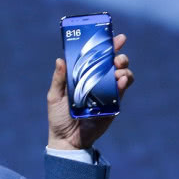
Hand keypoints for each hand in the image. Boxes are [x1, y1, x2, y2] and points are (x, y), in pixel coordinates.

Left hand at [46, 33, 134, 149]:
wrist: (66, 140)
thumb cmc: (58, 117)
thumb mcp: (54, 96)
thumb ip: (59, 79)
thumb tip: (60, 60)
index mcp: (84, 76)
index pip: (98, 58)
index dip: (108, 46)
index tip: (117, 38)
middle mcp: (98, 82)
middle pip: (115, 64)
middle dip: (120, 57)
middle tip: (117, 58)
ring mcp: (107, 93)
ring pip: (123, 75)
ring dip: (123, 70)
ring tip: (117, 71)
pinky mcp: (113, 105)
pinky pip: (123, 91)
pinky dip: (124, 83)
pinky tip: (120, 81)